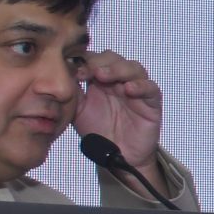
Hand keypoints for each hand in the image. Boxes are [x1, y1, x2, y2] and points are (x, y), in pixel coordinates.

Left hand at [74, 50, 165, 186]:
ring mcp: (137, 89)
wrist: (116, 155)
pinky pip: (151, 88)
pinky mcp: (151, 102)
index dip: (86, 61)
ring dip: (118, 69)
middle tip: (90, 71)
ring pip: (133, 68)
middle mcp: (119, 80)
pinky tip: (129, 89)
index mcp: (100, 79)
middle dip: (101, 61)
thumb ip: (73, 91)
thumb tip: (62, 72)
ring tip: (103, 76)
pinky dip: (141, 85)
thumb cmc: (99, 131)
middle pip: (114, 58)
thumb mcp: (78, 110)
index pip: (96, 58)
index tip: (76, 71)